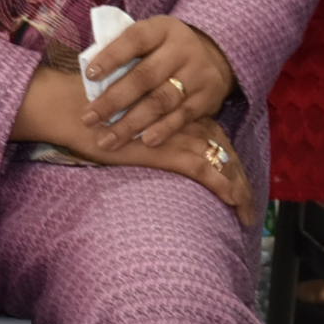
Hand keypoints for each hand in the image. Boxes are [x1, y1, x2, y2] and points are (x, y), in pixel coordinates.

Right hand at [10, 64, 258, 224]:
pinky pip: (206, 170)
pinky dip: (224, 186)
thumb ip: (144, 134)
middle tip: (249, 204)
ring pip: (222, 161)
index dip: (228, 159)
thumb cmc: (93, 119)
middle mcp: (183, 121)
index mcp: (175, 112)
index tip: (237, 183)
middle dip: (240, 177)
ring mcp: (178, 135)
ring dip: (238, 187)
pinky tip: (236, 203)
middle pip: (225, 149)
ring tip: (247, 212)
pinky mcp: (168, 151)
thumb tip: (148, 150)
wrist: (75, 111)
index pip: (214, 136)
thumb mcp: (126, 125)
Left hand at [76, 15, 233, 150]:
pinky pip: (182, 117)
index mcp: (162, 29)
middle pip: (145, 76)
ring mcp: (198, 74)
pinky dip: (162, 130)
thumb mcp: (149, 39)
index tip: (89, 75)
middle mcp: (183, 49)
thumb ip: (124, 52)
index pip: (134, 39)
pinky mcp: (207, 98)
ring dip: (132, 123)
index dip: (111, 57)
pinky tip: (143, 141)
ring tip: (108, 139)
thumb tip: (89, 76)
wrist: (212, 58)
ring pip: (161, 101)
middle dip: (113, 100)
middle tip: (88, 118)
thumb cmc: (163, 51)